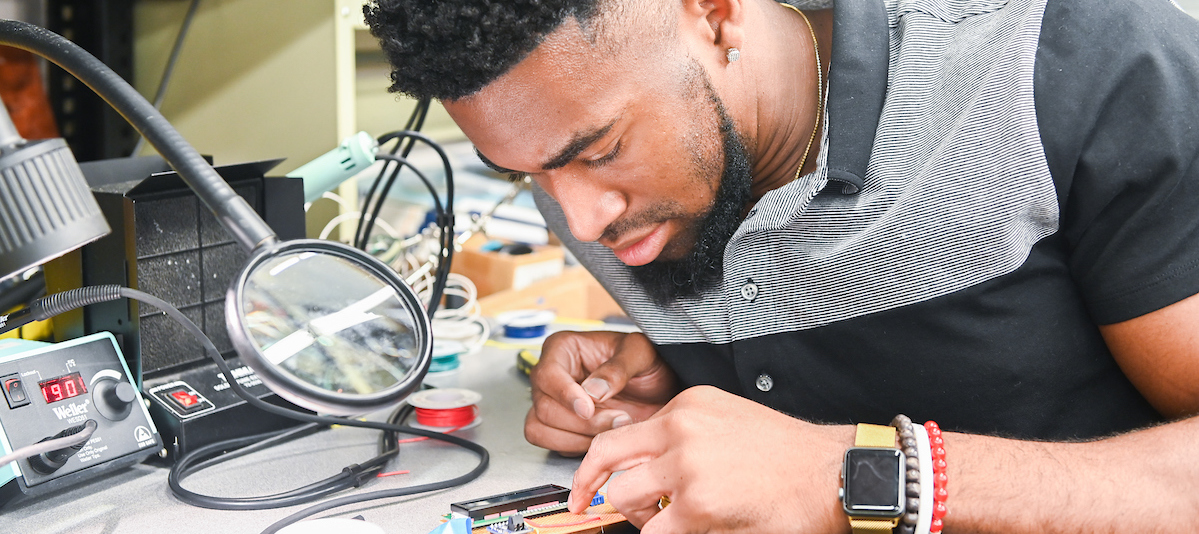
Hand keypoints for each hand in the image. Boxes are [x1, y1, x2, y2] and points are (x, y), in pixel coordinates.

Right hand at [525, 330, 678, 455]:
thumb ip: (618, 368)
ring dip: (578, 438)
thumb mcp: (641, 354)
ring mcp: (551, 403)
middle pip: (544, 407)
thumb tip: (593, 391)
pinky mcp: (557, 427)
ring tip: (613, 428)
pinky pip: (552, 445)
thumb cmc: (647, 363)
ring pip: (541, 429)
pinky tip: (602, 437)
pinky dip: (577, 447)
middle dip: (582, 422)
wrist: (658, 390)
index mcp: (563, 348)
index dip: (565, 395)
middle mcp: (550, 376)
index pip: (547, 374)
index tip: (588, 409)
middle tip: (619, 419)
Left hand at [568, 385, 853, 533]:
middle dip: (600, 493)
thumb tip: (644, 468)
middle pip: (608, 462)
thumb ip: (682, 436)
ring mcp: (688, 466)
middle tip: (597, 510)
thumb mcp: (726, 421)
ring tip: (668, 523)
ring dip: (639, 519)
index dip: (592, 468)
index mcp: (686, 406)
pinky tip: (690, 531)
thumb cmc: (788, 456)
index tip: (584, 489)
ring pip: (625, 499)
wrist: (832, 474)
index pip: (617, 434)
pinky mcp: (699, 504)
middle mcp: (681, 429)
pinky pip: (655, 532)